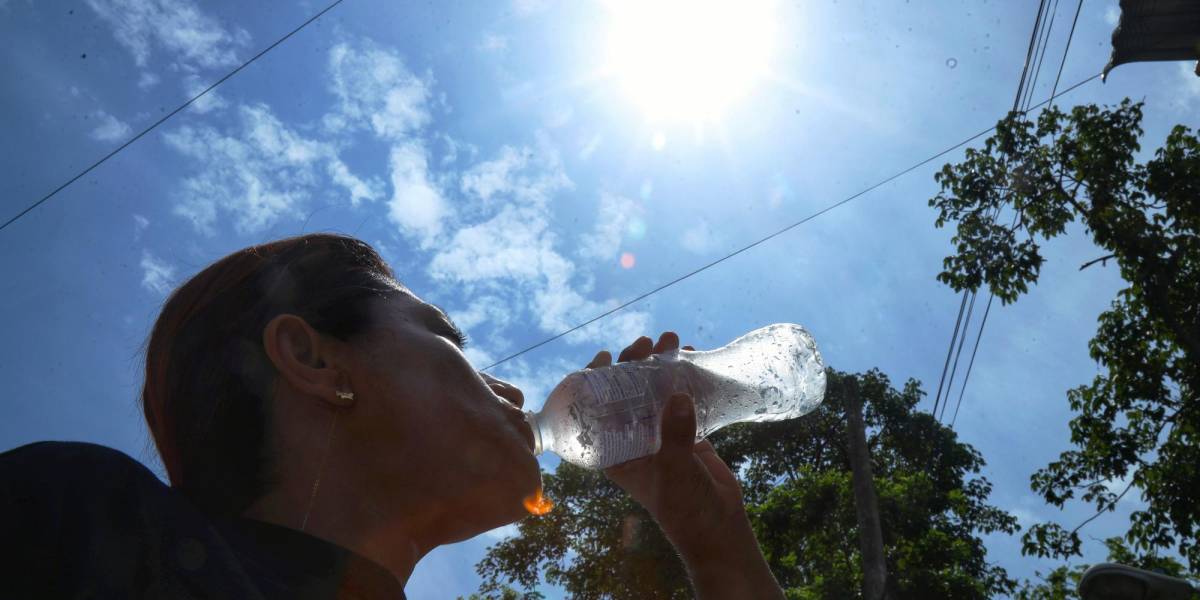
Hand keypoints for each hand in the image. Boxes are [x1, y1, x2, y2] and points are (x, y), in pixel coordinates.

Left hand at [587, 333, 782, 597]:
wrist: (718, 528)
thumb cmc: (684, 508)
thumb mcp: (675, 471)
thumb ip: (675, 435)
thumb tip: (677, 394)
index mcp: (616, 452)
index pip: (595, 410)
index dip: (594, 381)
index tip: (605, 356)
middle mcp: (633, 439)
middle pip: (625, 393)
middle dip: (633, 364)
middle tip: (646, 343)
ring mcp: (660, 434)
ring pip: (654, 391)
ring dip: (660, 365)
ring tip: (672, 340)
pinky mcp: (686, 432)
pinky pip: (680, 398)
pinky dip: (685, 377)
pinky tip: (693, 355)